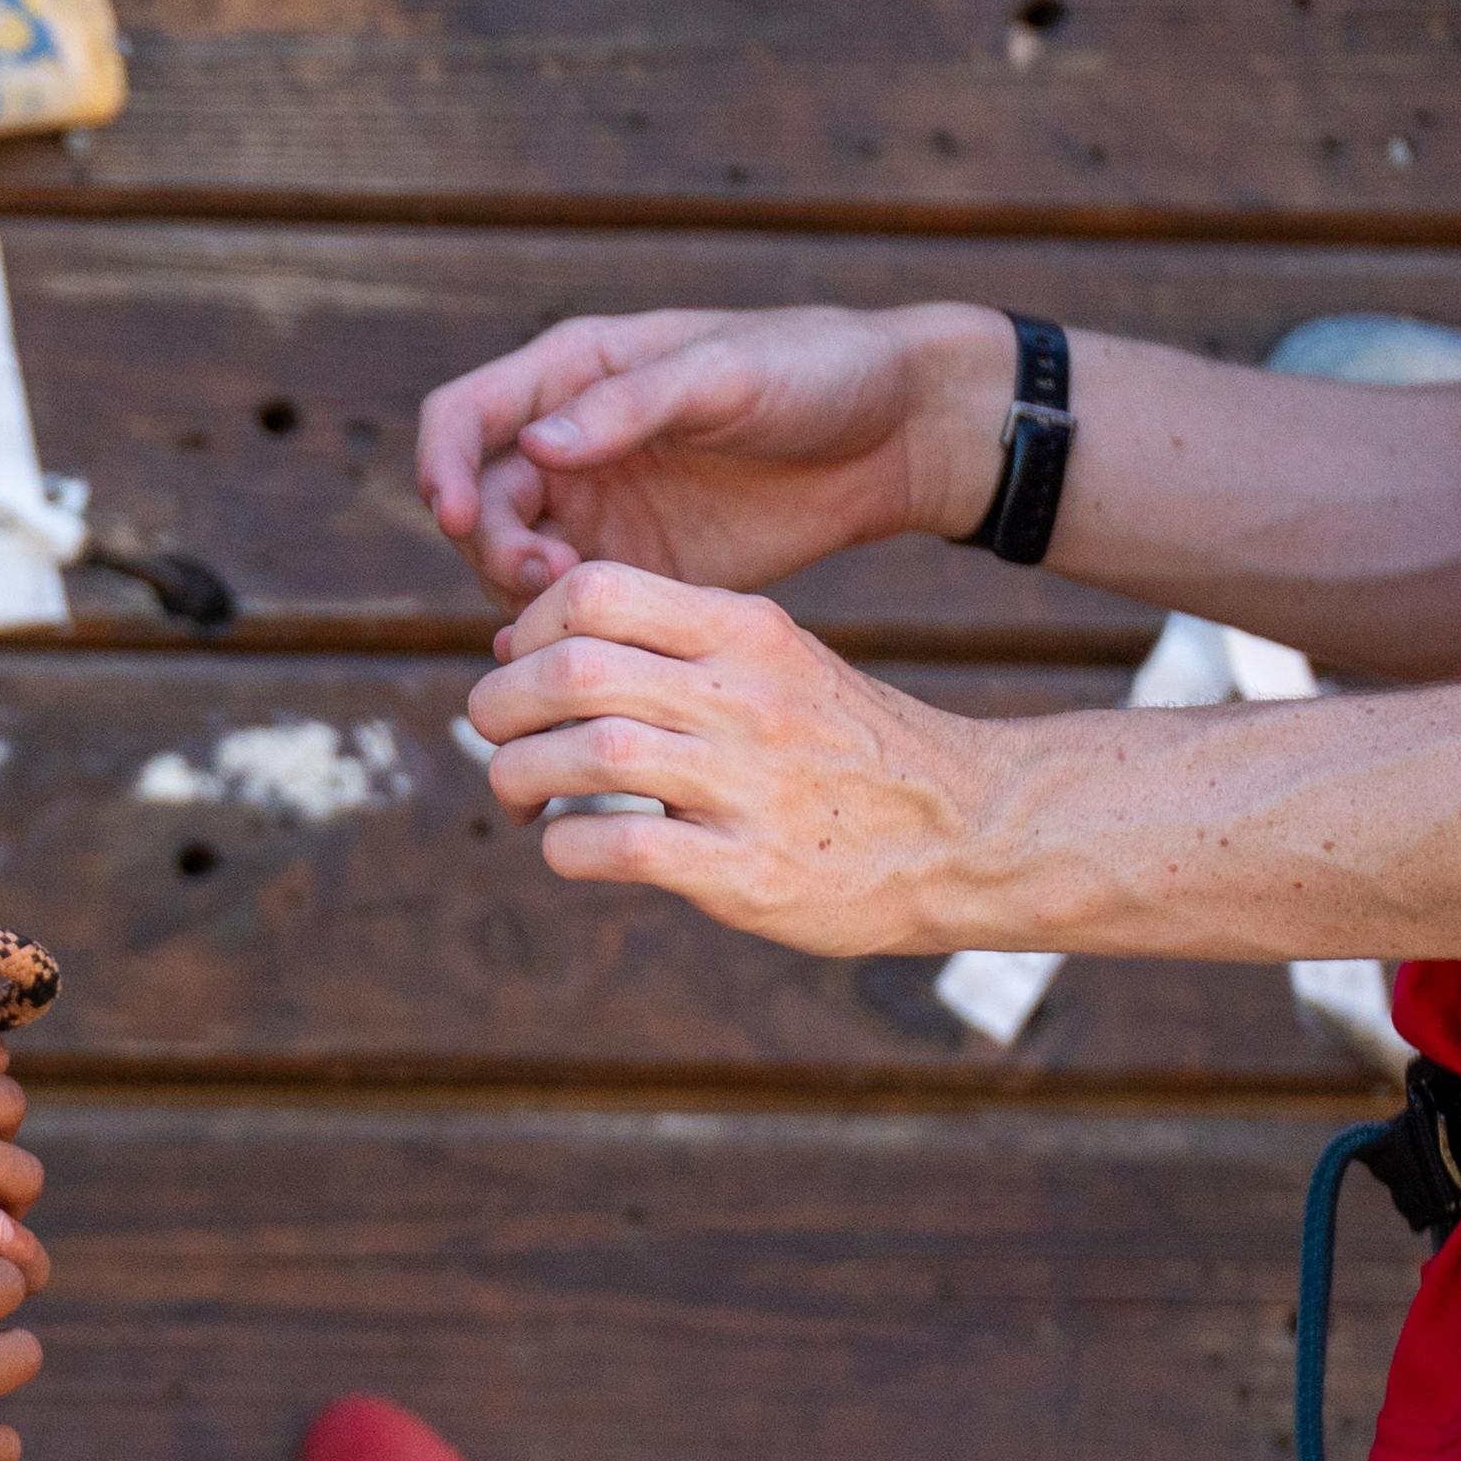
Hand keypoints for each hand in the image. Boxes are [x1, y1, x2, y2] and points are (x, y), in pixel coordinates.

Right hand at [413, 303, 1005, 611]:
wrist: (895, 433)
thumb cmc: (814, 371)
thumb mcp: (725, 374)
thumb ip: (628, 408)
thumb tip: (532, 448)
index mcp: (573, 375)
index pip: (462, 418)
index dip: (441, 467)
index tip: (456, 519)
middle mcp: (570, 443)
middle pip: (478, 504)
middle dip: (491, 546)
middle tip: (545, 583)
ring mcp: (601, 510)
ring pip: (513, 563)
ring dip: (522, 594)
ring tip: (581, 613)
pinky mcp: (642, 569)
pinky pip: (576, 609)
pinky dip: (567, 632)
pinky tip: (601, 648)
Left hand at [464, 563, 1009, 963]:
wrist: (965, 832)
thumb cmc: (837, 748)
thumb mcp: (771, 663)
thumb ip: (663, 648)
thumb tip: (515, 642)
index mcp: (747, 631)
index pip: (596, 590)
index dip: (528, 625)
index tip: (518, 665)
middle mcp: (747, 698)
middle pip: (575, 669)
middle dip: (501, 703)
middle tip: (494, 735)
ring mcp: (751, 786)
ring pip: (588, 754)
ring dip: (519, 776)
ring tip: (519, 797)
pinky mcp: (749, 871)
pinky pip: (619, 847)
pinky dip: (565, 847)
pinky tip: (569, 847)